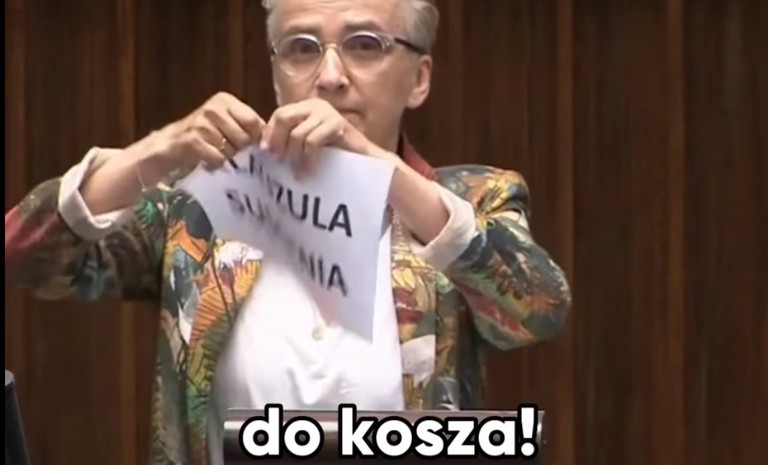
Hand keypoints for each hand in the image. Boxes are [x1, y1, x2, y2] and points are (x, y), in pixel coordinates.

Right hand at [146, 92, 265, 177]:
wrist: (168, 147)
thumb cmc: (203, 139)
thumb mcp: (226, 125)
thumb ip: (247, 127)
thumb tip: (274, 138)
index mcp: (225, 100)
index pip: (254, 121)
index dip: (257, 139)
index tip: (253, 150)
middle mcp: (213, 107)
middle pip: (245, 137)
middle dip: (242, 151)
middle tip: (231, 155)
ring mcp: (202, 122)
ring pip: (232, 149)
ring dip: (228, 159)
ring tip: (217, 156)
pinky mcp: (192, 139)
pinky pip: (218, 158)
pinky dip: (216, 165)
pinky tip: (208, 161)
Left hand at [259, 98, 373, 176]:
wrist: (366, 161)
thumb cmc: (337, 156)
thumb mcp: (308, 144)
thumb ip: (290, 140)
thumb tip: (264, 147)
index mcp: (306, 107)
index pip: (279, 114)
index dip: (270, 134)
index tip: (265, 154)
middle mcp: (315, 105)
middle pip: (284, 117)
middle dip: (278, 141)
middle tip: (278, 162)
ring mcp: (327, 113)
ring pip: (297, 134)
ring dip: (294, 157)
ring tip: (297, 173)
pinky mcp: (338, 124)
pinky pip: (312, 141)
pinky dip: (308, 160)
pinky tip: (308, 172)